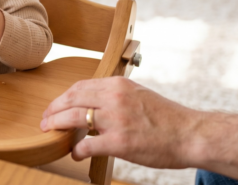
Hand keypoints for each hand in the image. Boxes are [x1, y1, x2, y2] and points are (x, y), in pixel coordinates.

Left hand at [40, 77, 201, 168]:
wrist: (192, 134)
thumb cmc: (167, 118)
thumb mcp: (138, 95)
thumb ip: (115, 96)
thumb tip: (93, 102)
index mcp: (118, 85)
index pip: (79, 87)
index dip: (62, 97)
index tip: (54, 106)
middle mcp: (114, 98)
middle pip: (71, 99)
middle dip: (53, 110)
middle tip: (44, 120)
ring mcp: (116, 120)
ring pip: (74, 118)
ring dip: (57, 125)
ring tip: (49, 132)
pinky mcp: (120, 142)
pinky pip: (88, 145)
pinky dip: (76, 149)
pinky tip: (74, 153)